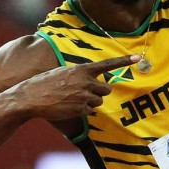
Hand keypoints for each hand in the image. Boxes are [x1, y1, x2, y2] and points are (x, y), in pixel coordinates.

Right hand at [12, 54, 139, 120]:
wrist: (31, 98)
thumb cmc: (44, 83)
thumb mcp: (62, 72)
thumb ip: (78, 74)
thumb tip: (87, 78)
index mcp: (81, 70)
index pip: (107, 65)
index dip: (123, 61)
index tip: (138, 58)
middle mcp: (86, 82)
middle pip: (106, 88)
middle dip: (99, 91)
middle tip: (85, 92)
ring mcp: (84, 96)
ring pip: (99, 100)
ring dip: (91, 101)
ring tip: (73, 99)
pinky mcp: (81, 109)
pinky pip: (90, 110)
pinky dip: (84, 109)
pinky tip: (70, 106)